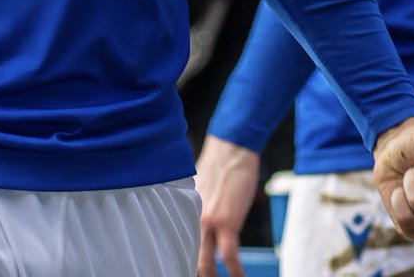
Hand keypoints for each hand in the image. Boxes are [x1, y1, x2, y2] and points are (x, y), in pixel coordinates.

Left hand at [195, 135, 259, 276]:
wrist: (231, 148)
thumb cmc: (219, 165)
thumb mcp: (200, 187)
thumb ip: (198, 208)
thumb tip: (202, 224)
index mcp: (183, 210)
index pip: (178, 243)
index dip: (181, 261)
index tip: (181, 268)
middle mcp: (191, 217)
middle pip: (188, 256)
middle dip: (194, 273)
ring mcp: (208, 221)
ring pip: (205, 262)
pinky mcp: (226, 222)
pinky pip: (229, 256)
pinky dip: (236, 272)